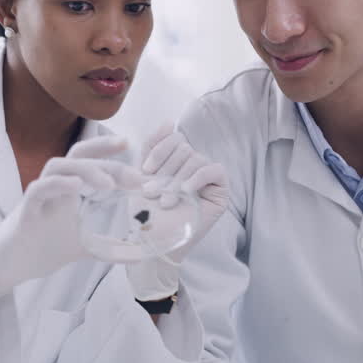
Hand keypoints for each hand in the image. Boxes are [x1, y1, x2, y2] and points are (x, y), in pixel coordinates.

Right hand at [0, 136, 140, 294]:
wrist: (10, 266)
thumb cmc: (42, 249)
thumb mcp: (85, 248)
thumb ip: (111, 248)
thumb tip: (140, 254)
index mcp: (68, 189)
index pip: (88, 158)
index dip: (108, 150)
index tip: (133, 149)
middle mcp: (54, 186)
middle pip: (79, 157)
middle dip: (109, 162)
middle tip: (136, 177)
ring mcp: (38, 196)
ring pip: (58, 165)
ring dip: (85, 170)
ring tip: (109, 184)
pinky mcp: (25, 212)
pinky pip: (38, 189)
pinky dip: (58, 184)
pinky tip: (76, 186)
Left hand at [126, 123, 228, 300]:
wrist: (153, 241)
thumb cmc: (145, 213)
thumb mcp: (141, 176)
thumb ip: (152, 147)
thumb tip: (169, 121)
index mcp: (175, 160)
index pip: (173, 138)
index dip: (159, 151)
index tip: (144, 171)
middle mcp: (193, 165)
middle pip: (184, 147)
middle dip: (165, 170)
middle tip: (152, 192)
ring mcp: (208, 177)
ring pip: (195, 159)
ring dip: (176, 180)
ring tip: (165, 201)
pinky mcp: (220, 190)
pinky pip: (214, 170)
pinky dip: (196, 178)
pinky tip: (185, 193)